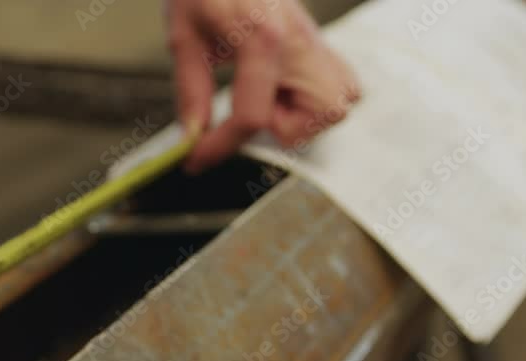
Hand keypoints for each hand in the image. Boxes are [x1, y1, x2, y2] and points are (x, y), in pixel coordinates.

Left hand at [167, 0, 360, 170]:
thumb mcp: (184, 36)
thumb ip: (190, 90)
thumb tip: (194, 134)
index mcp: (262, 36)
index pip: (251, 116)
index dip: (221, 146)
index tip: (198, 158)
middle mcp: (299, 40)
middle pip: (324, 113)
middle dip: (282, 124)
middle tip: (249, 107)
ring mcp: (316, 40)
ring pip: (340, 103)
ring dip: (300, 113)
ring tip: (265, 93)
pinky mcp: (319, 41)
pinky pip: (341, 84)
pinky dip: (315, 98)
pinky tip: (281, 86)